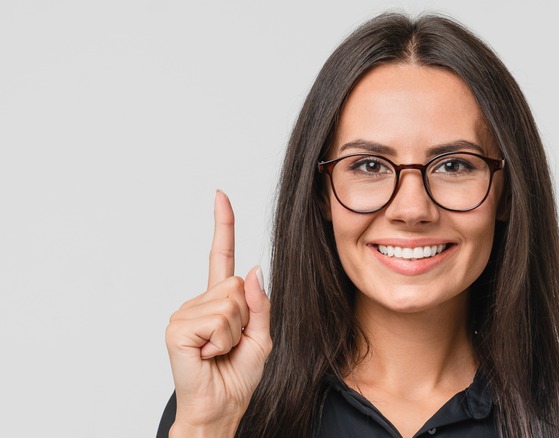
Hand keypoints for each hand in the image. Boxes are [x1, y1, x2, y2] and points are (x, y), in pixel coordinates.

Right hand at [165, 191, 271, 434]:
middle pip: (236, 285)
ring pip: (229, 303)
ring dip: (234, 333)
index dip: (223, 226)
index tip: (220, 196)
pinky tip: (208, 355)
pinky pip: (217, 320)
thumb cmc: (237, 376)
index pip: (221, 256)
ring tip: (220, 351)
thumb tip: (253, 268)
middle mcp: (198, 302)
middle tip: (231, 344)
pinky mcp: (177, 328)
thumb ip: (260, 303)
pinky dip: (221, 341)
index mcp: (218, 301)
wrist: (221, 408)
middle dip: (246, 318)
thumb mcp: (262, 337)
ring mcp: (184, 313)